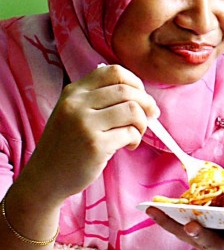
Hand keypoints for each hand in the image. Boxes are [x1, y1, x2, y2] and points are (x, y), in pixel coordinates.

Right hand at [23, 64, 157, 204]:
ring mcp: (85, 124)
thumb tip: (140, 93)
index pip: (113, 72)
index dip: (135, 82)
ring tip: (135, 134)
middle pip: (127, 90)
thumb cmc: (66, 145)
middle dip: (146, 103)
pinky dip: (136, 139)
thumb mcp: (72, 112)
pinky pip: (130, 133)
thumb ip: (98, 98)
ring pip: (133, 110)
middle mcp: (77, 104)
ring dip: (143, 123)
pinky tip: (128, 146)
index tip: (141, 96)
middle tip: (151, 116)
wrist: (45, 177)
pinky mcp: (95, 145)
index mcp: (73, 92)